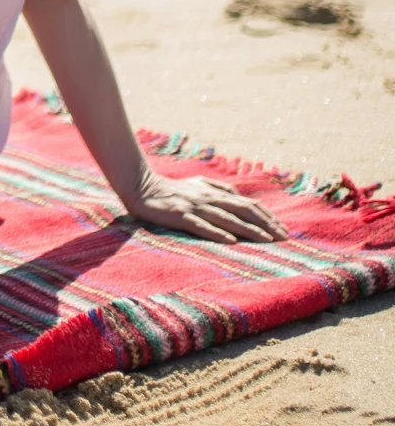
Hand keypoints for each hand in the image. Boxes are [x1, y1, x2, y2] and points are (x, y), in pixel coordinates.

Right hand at [127, 173, 285, 244]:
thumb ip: (219, 189)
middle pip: (243, 211)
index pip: (247, 204)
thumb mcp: (199, 184)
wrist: (141, 187)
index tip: (283, 229)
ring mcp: (195, 207)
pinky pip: (201, 225)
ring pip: (227, 218)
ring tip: (267, 240)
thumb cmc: (172, 188)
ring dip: (249, 229)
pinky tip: (230, 241)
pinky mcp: (180, 216)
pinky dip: (217, 232)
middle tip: (283, 237)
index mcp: (215, 192)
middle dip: (266, 224)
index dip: (267, 216)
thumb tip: (240, 197)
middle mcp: (209, 198)